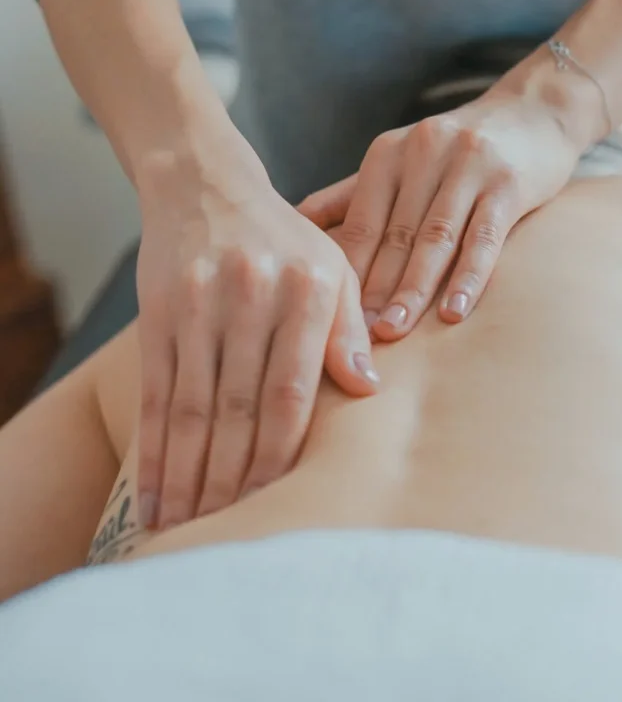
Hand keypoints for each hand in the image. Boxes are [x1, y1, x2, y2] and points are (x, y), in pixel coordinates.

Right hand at [135, 125, 377, 531]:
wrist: (206, 185)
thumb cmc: (283, 237)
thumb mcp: (332, 267)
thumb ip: (349, 328)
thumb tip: (368, 391)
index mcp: (306, 290)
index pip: (293, 393)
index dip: (281, 456)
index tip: (277, 507)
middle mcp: (252, 297)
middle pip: (240, 409)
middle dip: (233, 481)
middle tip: (228, 537)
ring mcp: (199, 305)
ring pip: (193, 409)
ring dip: (189, 477)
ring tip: (187, 530)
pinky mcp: (158, 313)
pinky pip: (156, 393)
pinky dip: (153, 449)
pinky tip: (153, 492)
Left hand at [298, 80, 584, 339]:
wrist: (533, 111)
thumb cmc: (457, 149)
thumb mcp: (400, 160)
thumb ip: (351, 195)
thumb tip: (293, 226)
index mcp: (388, 154)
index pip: (360, 222)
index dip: (345, 272)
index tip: (329, 319)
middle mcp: (423, 153)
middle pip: (394, 234)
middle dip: (374, 289)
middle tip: (356, 338)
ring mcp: (468, 165)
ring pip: (435, 237)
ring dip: (413, 288)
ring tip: (395, 331)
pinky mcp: (508, 182)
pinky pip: (485, 236)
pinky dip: (469, 276)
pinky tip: (454, 311)